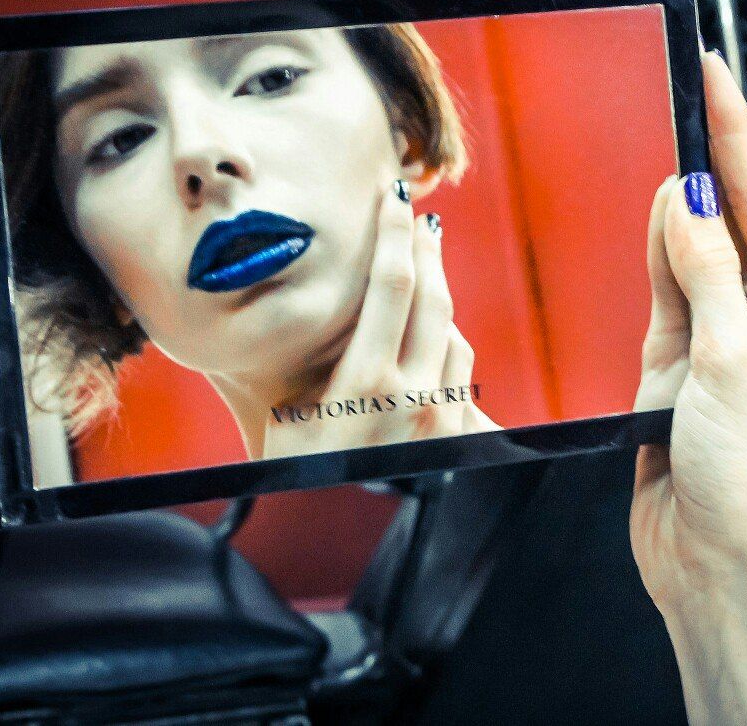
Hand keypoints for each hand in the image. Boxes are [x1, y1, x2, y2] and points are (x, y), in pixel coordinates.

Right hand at [263, 182, 494, 458]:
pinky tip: (433, 342)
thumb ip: (311, 362)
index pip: (394, 287)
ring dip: (441, 301)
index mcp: (368, 385)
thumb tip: (315, 311)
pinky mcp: (461, 441)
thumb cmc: (295, 482)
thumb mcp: (283, 419)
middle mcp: (417, 399)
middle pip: (435, 301)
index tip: (395, 196)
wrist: (336, 551)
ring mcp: (446, 422)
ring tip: (422, 271)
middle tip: (418, 217)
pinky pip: (463, 381)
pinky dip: (449, 352)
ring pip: (456, 338)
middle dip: (426, 252)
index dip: (396, 233)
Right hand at [631, 52, 746, 723]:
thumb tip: (685, 199)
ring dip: (670, 210)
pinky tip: (641, 223)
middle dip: (703, 161)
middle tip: (676, 90)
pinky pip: (660, 298)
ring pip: (687, 256)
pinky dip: (649, 262)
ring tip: (654, 139)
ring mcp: (718, 343)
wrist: (719, 567)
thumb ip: (701, 274)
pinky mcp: (677, 370)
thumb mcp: (726, 363)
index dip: (733, 135)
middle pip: (728, 221)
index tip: (711, 75)